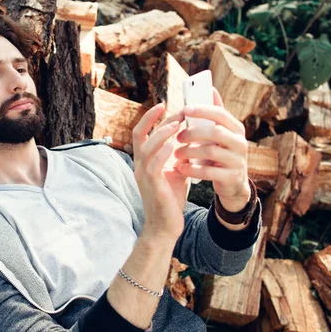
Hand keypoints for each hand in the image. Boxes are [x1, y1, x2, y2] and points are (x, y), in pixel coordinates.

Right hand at [132, 103, 187, 241]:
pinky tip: (175, 146)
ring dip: (162, 133)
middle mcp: (139, 165)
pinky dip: (163, 152)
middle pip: (141, 134)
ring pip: (146, 147)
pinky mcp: (151, 185)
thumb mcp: (176, 172)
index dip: (150, 117)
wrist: (165, 226)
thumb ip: (179, 156)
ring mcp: (143, 175)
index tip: (164, 104)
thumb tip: (191, 138)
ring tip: (178, 123)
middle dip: (159, 120)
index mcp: (144, 160)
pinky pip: (153, 164)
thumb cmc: (170, 199)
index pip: (141, 132)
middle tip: (179, 111)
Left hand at [174, 88, 251, 212]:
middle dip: (193, 133)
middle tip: (178, 136)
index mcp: (236, 129)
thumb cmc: (221, 153)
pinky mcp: (231, 177)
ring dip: (189, 151)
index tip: (184, 109)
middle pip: (215, 132)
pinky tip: (180, 168)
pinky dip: (192, 169)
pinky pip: (208, 172)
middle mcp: (240, 143)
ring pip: (210, 152)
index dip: (202, 110)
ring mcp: (237, 161)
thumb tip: (210, 88)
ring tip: (177, 154)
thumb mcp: (221, 134)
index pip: (220, 114)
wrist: (233, 185)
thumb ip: (214, 114)